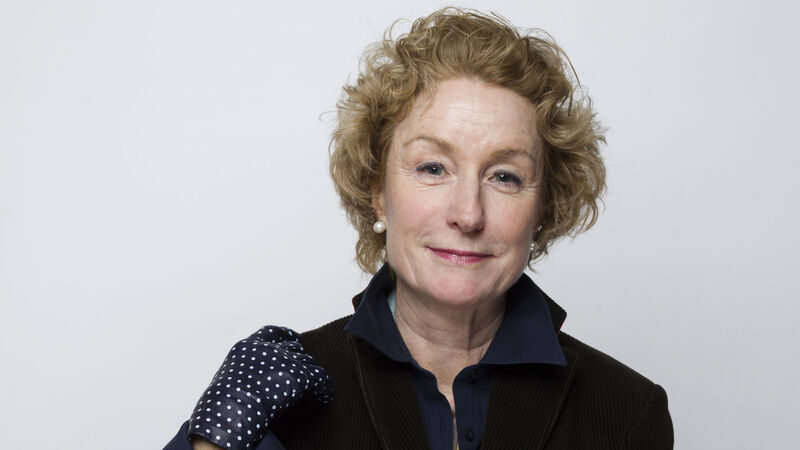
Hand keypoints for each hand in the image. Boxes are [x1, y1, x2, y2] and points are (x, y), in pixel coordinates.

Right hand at [187, 326, 331, 449]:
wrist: (231, 411)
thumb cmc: (223, 403)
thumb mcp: (230, 380)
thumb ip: (246, 373)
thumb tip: (255, 384)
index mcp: (248, 347)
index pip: (270, 333)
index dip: (285, 334)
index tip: (294, 337)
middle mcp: (269, 349)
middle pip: (292, 348)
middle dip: (299, 358)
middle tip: (303, 370)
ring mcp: (285, 360)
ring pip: (308, 362)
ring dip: (311, 374)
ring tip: (315, 388)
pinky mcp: (299, 374)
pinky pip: (320, 378)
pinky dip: (324, 388)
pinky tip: (325, 397)